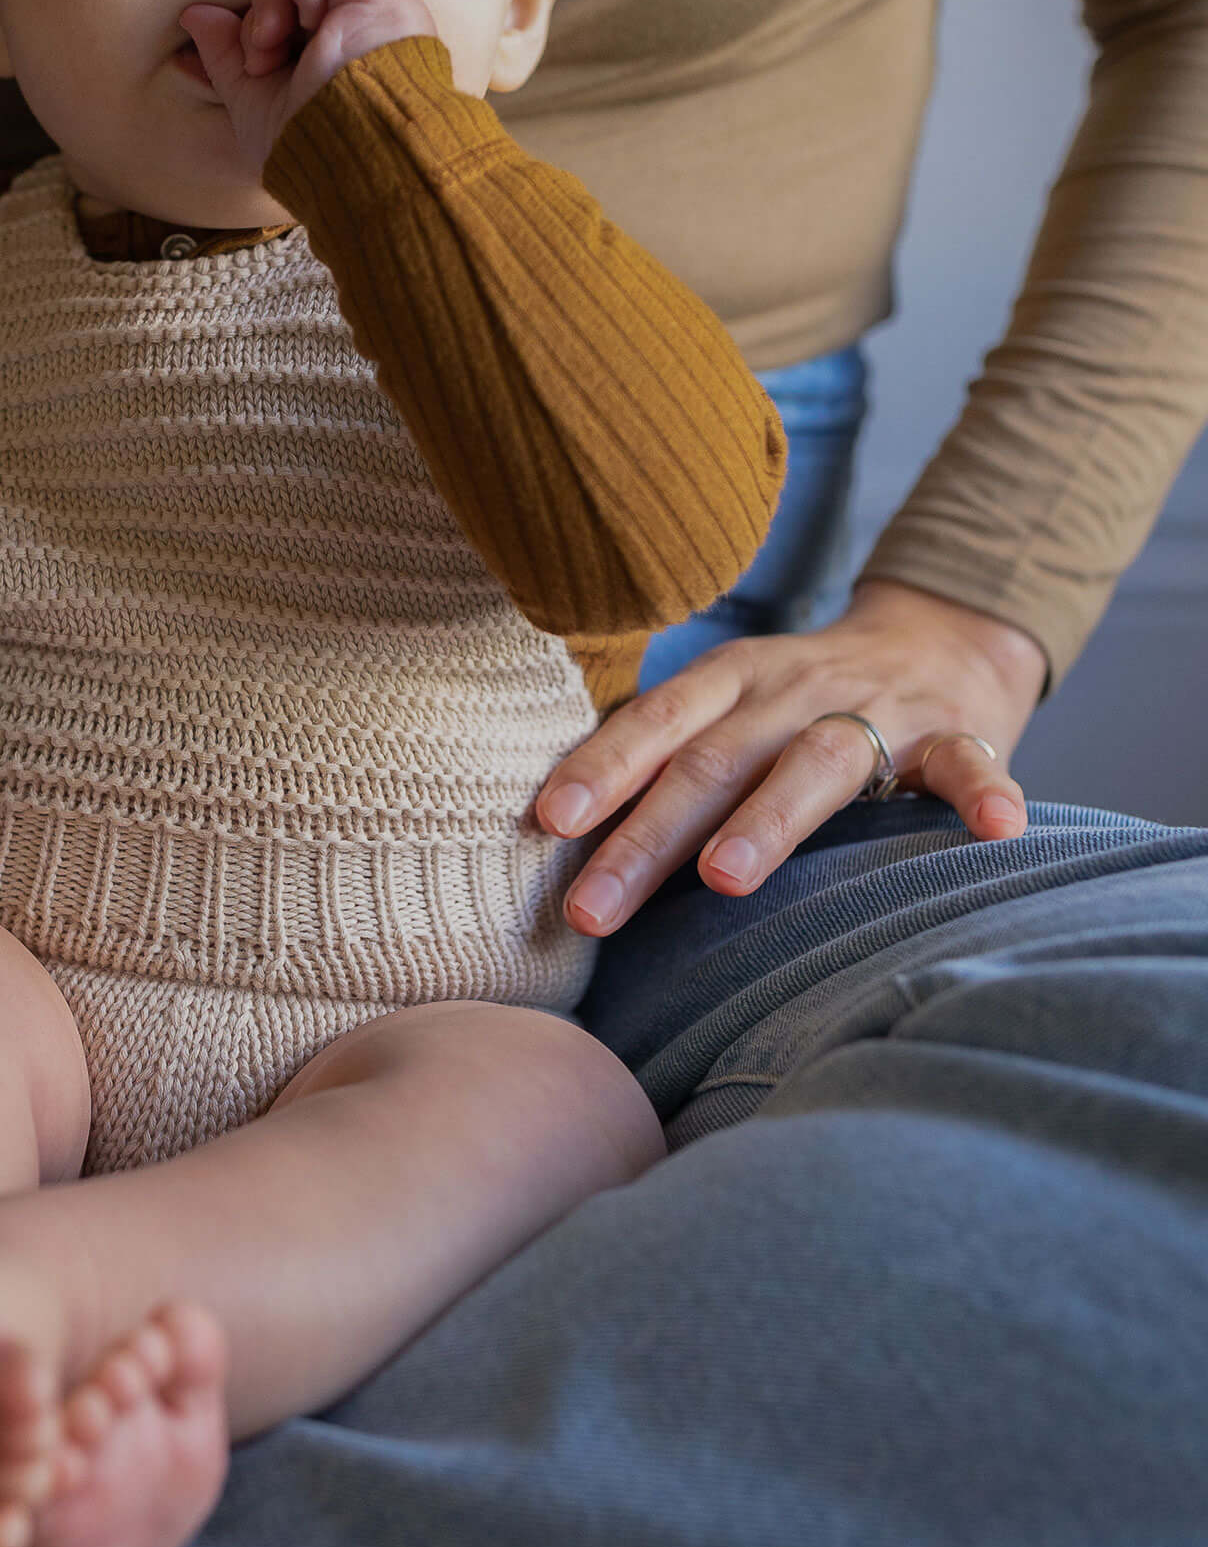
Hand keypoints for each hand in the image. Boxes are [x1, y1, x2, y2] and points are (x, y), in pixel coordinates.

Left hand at [181, 0, 436, 175]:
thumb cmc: (311, 145)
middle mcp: (359, 26)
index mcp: (337, 55)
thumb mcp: (254, 103)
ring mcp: (374, 6)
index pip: (285, 14)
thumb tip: (193, 15)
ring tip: (276, 45)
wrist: (354, 156)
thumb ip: (226, 56)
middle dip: (259, 19)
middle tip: (261, 61)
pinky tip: (308, 23)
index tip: (249, 66)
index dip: (255, 29)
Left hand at [533, 580, 1043, 934]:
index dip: (603, 768)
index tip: (550, 822)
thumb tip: (556, 833)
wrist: (940, 636)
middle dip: (649, 837)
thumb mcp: (731, 702)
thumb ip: (666, 753)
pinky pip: (970, 764)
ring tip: (724, 880)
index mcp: (732, 678)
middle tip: (593, 910)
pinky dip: (982, 795)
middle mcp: (794, 688)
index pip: (656, 722)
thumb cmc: (803, 698)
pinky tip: (997, 831)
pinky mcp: (959, 735)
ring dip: (769, 821)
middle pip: (716, 760)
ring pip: (819, 763)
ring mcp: (879, 710)